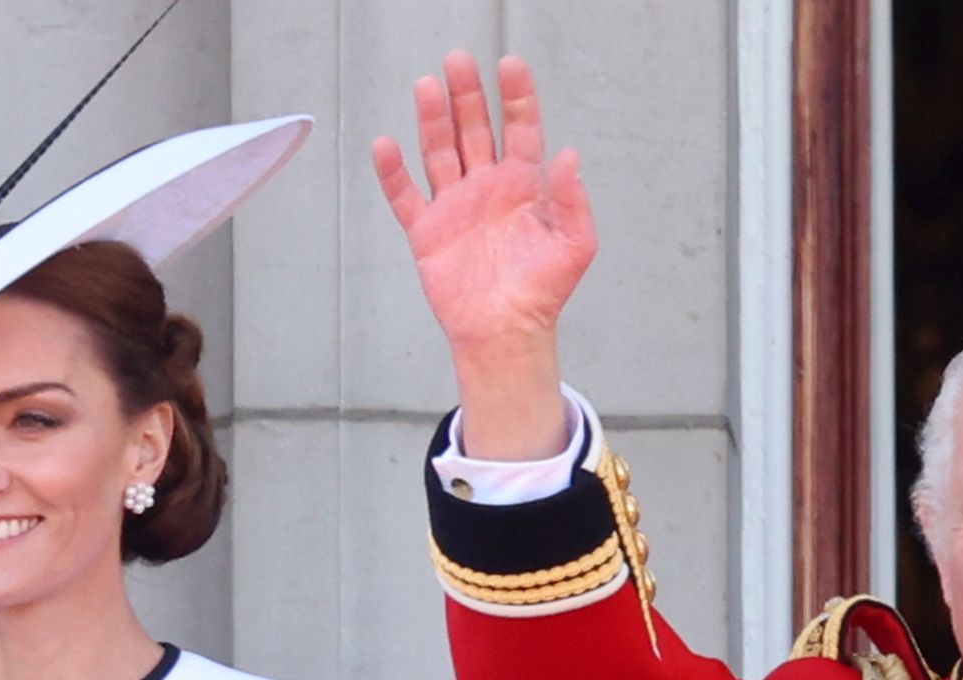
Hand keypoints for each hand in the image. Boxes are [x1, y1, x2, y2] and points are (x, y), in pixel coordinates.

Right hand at [373, 53, 595, 456]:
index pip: (520, 129)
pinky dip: (393, 173)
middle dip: (467, 95)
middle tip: (458, 61)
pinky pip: (406, 196)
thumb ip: (573, 201)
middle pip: (474, 129)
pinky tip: (387, 146)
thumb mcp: (574, 246)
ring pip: (440, 152)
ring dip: (433, 120)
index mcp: (523, 186)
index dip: (516, 97)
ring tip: (427, 87)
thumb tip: (570, 157)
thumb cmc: (543, 293)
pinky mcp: (428, 233)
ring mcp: (455, 207)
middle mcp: (487, 188)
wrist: (506, 334)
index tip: (510, 66)